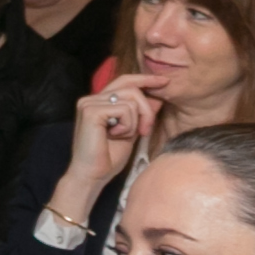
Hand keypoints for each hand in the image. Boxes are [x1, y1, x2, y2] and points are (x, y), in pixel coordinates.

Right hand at [58, 73, 160, 199]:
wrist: (92, 175)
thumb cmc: (108, 157)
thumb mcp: (131, 131)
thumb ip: (140, 114)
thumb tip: (156, 98)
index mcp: (98, 101)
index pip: (125, 80)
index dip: (145, 79)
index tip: (164, 82)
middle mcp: (91, 99)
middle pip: (132, 88)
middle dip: (146, 110)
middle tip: (145, 130)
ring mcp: (89, 103)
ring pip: (131, 100)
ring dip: (136, 122)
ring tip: (124, 136)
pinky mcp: (91, 111)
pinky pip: (125, 110)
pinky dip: (127, 126)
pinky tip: (115, 136)